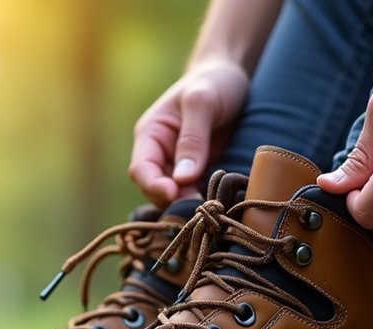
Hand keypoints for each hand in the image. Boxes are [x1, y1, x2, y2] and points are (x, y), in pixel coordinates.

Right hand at [129, 60, 248, 207]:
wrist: (231, 78)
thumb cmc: (213, 82)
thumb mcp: (203, 102)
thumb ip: (192, 138)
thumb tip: (182, 178)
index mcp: (151, 134)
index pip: (141, 170)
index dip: (154, 186)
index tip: (175, 194)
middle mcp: (159, 154)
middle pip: (155, 189)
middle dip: (173, 200)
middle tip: (200, 205)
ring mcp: (178, 166)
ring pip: (175, 197)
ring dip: (189, 204)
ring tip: (211, 206)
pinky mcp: (198, 173)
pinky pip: (194, 194)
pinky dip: (203, 201)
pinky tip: (218, 203)